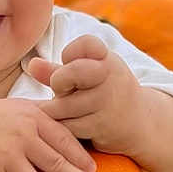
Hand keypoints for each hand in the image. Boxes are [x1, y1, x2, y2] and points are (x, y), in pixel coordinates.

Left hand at [28, 35, 143, 154]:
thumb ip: (58, 70)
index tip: (72, 62)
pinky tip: (71, 125)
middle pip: (68, 74)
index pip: (86, 44)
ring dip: (57, 111)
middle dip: (58, 83)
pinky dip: (64, 127)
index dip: (71, 53)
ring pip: (62, 106)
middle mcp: (111, 76)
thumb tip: (32, 64)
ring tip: (65, 111)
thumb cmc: (105, 93)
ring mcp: (107, 101)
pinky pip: (68, 127)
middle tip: (62, 91)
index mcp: (107, 58)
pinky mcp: (103, 126)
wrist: (141, 123)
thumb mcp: (88, 76)